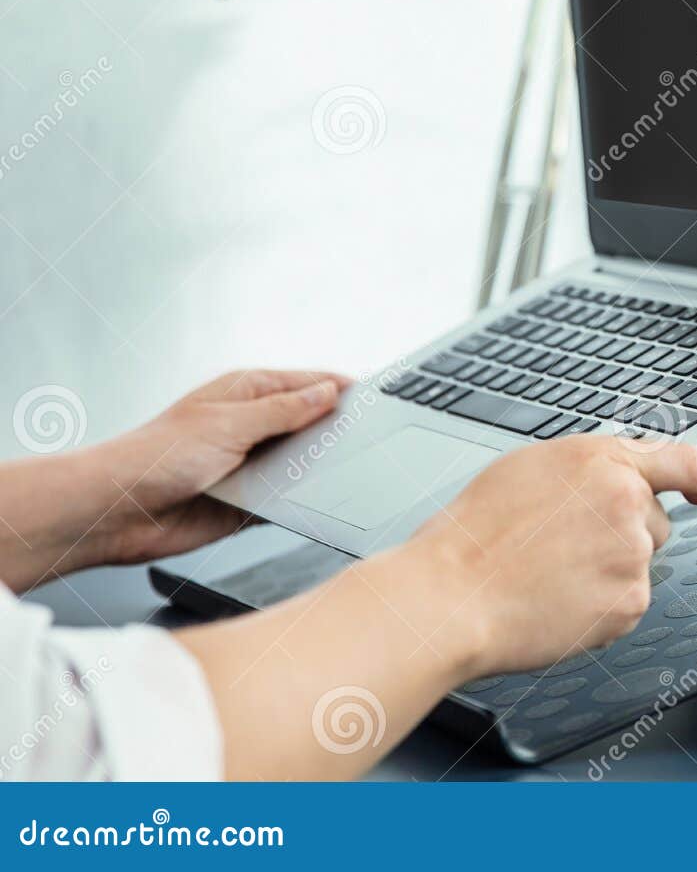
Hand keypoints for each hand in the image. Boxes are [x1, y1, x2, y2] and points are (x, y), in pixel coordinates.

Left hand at [83, 369, 349, 567]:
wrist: (118, 512)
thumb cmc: (155, 456)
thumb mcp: (229, 424)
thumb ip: (283, 411)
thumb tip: (327, 392)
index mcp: (248, 393)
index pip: (310, 384)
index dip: (343, 389)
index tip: (376, 398)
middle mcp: (253, 425)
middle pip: (313, 423)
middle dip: (338, 430)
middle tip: (370, 437)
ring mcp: (254, 462)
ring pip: (305, 462)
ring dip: (320, 469)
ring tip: (348, 470)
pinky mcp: (253, 499)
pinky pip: (291, 498)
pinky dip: (304, 500)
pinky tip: (320, 500)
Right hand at [406, 434, 696, 676]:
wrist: (452, 597)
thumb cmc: (475, 535)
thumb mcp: (530, 468)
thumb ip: (589, 467)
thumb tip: (618, 474)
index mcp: (603, 461)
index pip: (683, 460)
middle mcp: (627, 503)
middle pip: (655, 522)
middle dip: (624, 534)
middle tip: (565, 547)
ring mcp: (632, 556)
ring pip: (639, 564)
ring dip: (609, 571)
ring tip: (551, 575)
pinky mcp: (629, 603)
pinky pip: (626, 603)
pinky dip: (599, 607)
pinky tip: (557, 600)